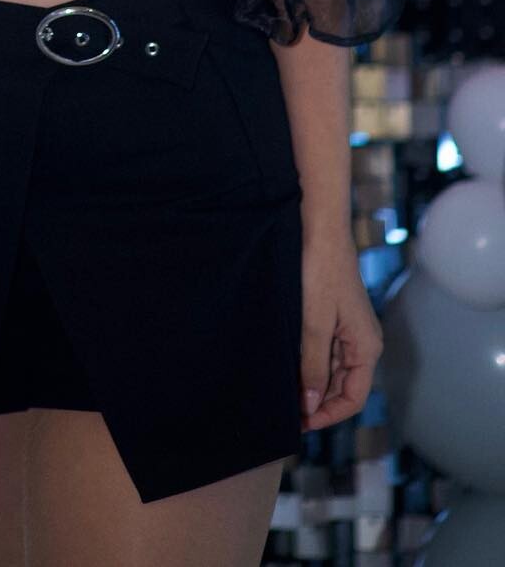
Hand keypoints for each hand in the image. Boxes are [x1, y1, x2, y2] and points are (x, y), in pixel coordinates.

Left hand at [299, 233, 381, 430]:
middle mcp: (363, 341)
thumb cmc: (319, 270)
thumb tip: (312, 404)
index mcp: (366, 347)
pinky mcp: (335, 315)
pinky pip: (326, 349)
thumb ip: (314, 365)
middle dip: (318, 401)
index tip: (300, 423)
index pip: (353, 398)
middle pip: (343, 386)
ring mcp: (349, 327)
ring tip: (283, 391)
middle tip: (285, 411)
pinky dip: (310, 361)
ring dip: (312, 382)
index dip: (328, 414)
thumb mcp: (314, 323)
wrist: (319, 227)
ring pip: (333, 369)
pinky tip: (288, 364)